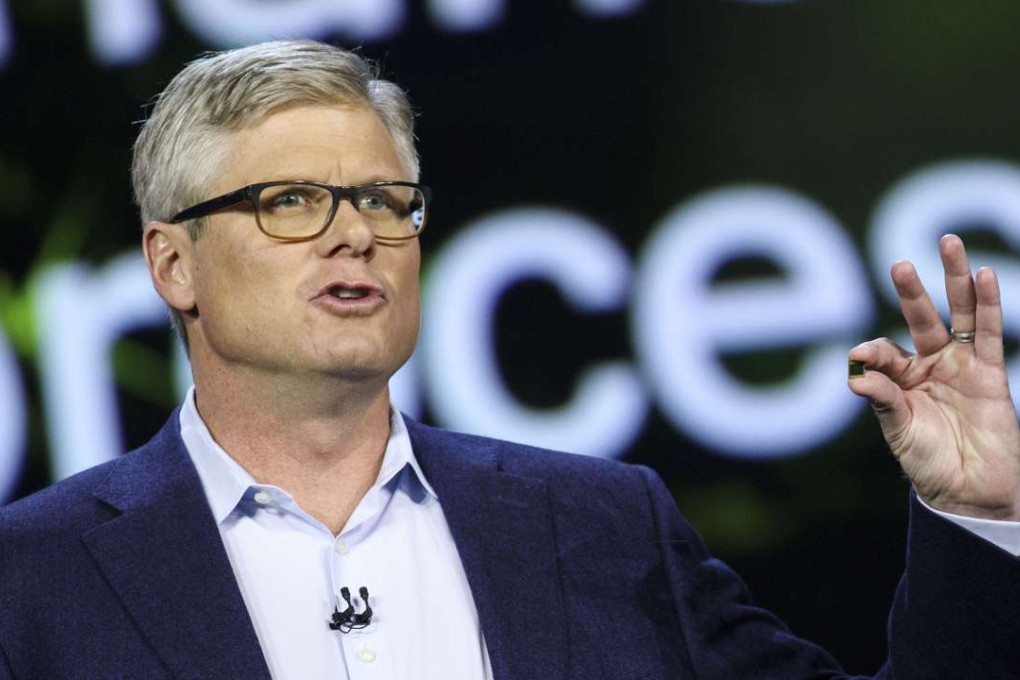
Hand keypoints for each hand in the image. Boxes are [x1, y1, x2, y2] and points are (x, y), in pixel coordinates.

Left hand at [848, 234, 1019, 519]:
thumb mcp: (899, 431)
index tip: (863, 357)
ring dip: (954, 279)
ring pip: (958, 314)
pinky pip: (987, 332)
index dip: (874, 352)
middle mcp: (929, 366)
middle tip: (899, 263)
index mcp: (899, 380)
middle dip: (912, 290)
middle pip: (921, 317)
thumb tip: (853, 373)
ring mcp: (960, 366)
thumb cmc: (929, 464)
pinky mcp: (989, 374)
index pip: (883, 352)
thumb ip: (883, 399)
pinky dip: (987, 303)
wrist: (969, 492)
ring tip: (949, 243)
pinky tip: (982, 274)